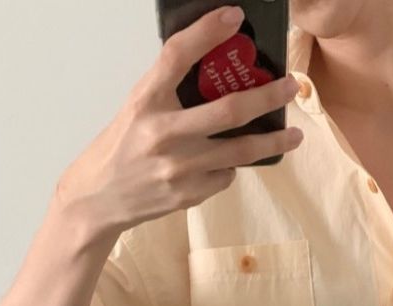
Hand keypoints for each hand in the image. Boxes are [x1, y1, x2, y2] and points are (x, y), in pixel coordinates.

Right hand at [54, 4, 304, 239]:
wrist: (98, 199)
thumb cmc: (120, 148)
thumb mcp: (136, 110)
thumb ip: (170, 93)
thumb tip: (217, 75)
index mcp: (145, 102)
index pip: (176, 56)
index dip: (207, 31)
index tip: (235, 16)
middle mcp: (163, 133)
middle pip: (230, 111)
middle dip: (269, 97)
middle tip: (292, 87)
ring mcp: (179, 167)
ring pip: (240, 151)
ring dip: (273, 141)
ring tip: (294, 134)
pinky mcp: (189, 194)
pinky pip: (225, 175)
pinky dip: (232, 166)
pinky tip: (230, 162)